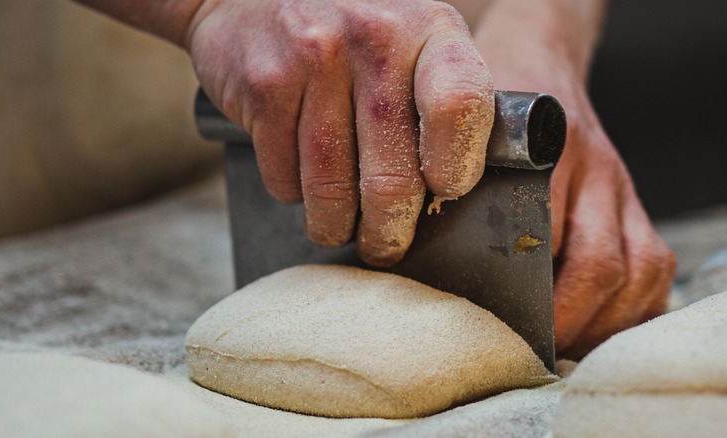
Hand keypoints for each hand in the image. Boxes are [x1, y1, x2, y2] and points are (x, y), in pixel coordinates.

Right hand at [185, 0, 494, 265]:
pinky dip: (292, 195)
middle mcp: (376, 38)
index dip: (457, 166)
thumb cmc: (353, 35)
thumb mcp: (412, 44)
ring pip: (331, 187)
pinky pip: (284, 175)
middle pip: (392, 175)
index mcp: (431, 30)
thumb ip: (440, 103)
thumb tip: (454, 193)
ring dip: (336, 225)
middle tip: (386, 245)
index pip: (461, 107)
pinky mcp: (265, 84)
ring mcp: (315, 57)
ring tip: (339, 229)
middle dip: (389, 230)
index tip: (445, 192)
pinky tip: (300, 183)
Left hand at [472, 0, 675, 358]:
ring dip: (606, 323)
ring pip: (643, 271)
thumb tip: (414, 262)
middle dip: (570, 321)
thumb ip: (446, 190)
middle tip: (534, 354)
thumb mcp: (459, 137)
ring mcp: (622, 186)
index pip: (548, 238)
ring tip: (567, 349)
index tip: (508, 332)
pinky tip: (600, 326)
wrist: (539, 62)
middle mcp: (595, 170)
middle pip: (603, 264)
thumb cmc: (488, 108)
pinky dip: (634, 307)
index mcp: (544, 151)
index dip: (535, 298)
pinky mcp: (636, 201)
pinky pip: (657, 264)